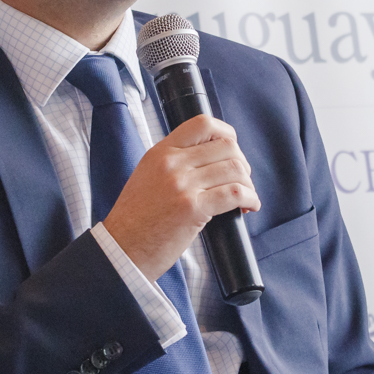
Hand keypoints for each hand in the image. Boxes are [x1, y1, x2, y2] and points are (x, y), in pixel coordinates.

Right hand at [103, 115, 257, 279]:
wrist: (123, 249)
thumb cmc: (136, 219)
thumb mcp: (147, 176)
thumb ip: (173, 163)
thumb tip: (208, 159)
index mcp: (161, 152)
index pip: (202, 124)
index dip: (226, 133)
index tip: (232, 148)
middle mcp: (172, 163)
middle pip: (226, 147)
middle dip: (242, 164)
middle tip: (241, 180)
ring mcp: (182, 185)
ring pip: (235, 169)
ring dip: (248, 183)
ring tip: (246, 196)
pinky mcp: (192, 208)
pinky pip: (235, 194)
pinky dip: (250, 199)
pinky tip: (249, 206)